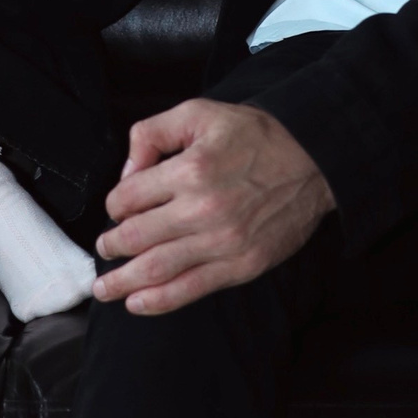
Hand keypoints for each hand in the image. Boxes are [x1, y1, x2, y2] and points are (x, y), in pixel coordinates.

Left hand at [92, 99, 334, 316]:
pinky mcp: (242, 266)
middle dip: (110, 247)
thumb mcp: (199, 113)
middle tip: (103, 249)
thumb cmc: (256, 136)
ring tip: (104, 288)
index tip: (118, 209)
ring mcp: (223, 242)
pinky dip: (159, 301)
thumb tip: (127, 172)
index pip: (128, 198)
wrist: (314, 161)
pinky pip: (191, 289)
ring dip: (122, 283)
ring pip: (156, 269)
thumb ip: (152, 134)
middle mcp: (203, 209)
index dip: (114, 205)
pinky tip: (137, 304)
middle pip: (135, 237)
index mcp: (189, 169)